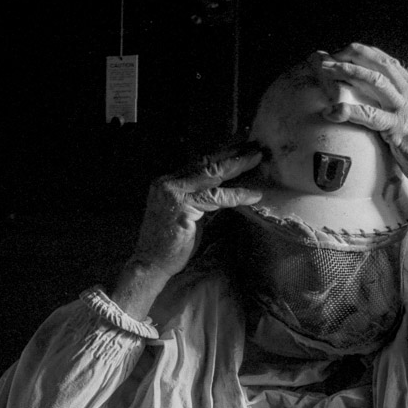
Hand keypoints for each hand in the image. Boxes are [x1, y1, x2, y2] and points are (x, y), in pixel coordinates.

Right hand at [110, 141, 262, 319]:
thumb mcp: (189, 216)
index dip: (221, 154)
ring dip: (237, 165)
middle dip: (232, 152)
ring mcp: (173, 192)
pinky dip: (236, 195)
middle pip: (206, 162)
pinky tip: (253, 194)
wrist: (151, 264)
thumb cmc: (171, 245)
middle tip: (254, 143)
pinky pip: (215, 198)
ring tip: (256, 158)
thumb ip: (202, 201)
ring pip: (212, 175)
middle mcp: (168, 182)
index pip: (199, 163)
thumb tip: (226, 192)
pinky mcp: (182, 207)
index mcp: (168, 183)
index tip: (241, 145)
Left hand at [314, 43, 407, 218]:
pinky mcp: (399, 130)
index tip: (349, 51)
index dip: (368, 54)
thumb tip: (384, 111)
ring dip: (348, 71)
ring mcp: (405, 112)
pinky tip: (332, 111)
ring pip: (375, 81)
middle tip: (332, 55)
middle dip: (355, 54)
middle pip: (382, 64)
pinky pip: (370, 116)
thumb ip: (403, 112)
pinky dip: (349, 111)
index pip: (391, 63)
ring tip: (326, 69)